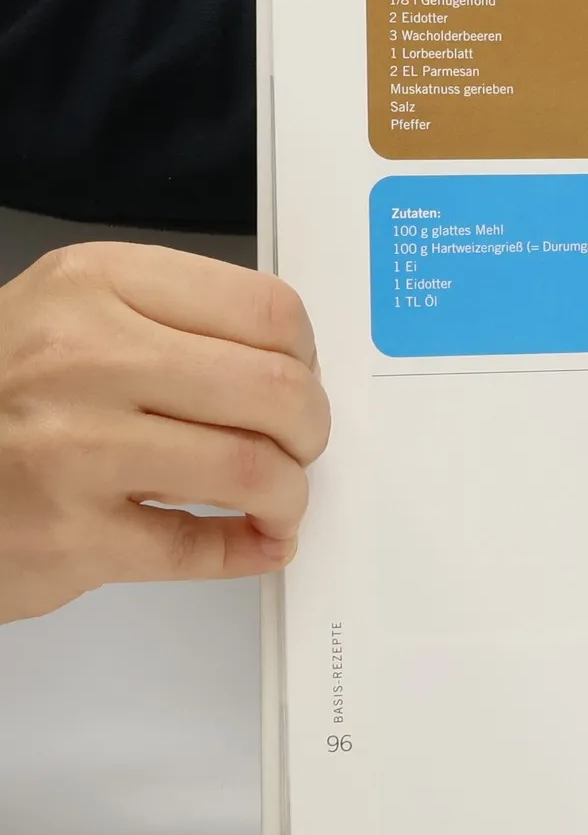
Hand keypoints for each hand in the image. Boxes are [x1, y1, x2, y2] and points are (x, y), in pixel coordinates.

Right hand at [0, 243, 330, 622]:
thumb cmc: (0, 395)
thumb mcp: (71, 318)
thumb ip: (174, 326)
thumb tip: (289, 366)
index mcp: (96, 285)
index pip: (267, 308)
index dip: (306, 356)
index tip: (300, 379)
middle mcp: (84, 356)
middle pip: (276, 389)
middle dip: (310, 430)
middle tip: (298, 448)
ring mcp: (74, 447)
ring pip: (252, 468)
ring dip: (287, 495)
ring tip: (274, 500)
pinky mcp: (70, 535)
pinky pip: (198, 548)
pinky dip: (250, 550)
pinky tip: (254, 542)